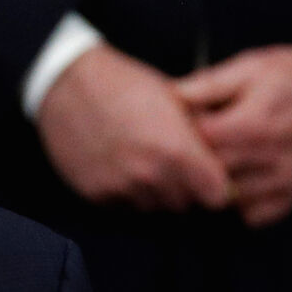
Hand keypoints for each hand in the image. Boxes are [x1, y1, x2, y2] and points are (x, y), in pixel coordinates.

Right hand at [36, 44, 231, 211]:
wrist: (67, 83)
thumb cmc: (124, 84)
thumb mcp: (174, 99)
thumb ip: (200, 135)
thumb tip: (225, 156)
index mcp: (176, 150)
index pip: (216, 196)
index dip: (215, 186)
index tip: (209, 178)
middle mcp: (150, 175)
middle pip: (185, 205)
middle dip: (185, 189)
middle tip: (173, 166)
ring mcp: (120, 187)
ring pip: (153, 208)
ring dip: (154, 193)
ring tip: (143, 164)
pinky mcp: (96, 193)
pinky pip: (124, 206)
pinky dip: (126, 193)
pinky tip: (120, 167)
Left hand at [175, 46, 291, 227]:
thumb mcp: (250, 67)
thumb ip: (207, 85)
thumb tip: (167, 96)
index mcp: (256, 121)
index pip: (198, 143)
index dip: (179, 134)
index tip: (176, 125)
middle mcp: (272, 156)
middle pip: (209, 174)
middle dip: (190, 162)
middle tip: (186, 147)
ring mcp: (286, 180)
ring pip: (226, 200)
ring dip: (211, 186)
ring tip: (209, 163)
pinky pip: (253, 216)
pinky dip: (238, 204)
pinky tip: (234, 181)